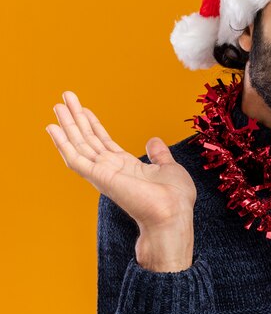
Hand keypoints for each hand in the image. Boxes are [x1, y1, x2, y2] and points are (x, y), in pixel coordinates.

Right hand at [46, 91, 196, 271]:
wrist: (173, 215)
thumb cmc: (175, 199)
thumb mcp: (169, 168)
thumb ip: (158, 155)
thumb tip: (153, 141)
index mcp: (126, 166)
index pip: (103, 141)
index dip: (92, 124)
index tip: (83, 108)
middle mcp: (111, 169)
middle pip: (87, 139)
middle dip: (76, 118)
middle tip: (64, 97)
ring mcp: (103, 173)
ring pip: (79, 144)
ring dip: (67, 125)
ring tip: (57, 105)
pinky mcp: (99, 177)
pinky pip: (75, 158)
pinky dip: (62, 143)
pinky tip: (52, 128)